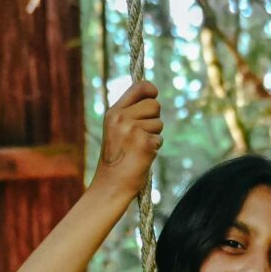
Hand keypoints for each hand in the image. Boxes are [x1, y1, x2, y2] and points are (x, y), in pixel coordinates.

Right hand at [93, 80, 161, 197]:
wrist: (111, 185)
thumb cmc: (116, 159)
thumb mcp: (116, 130)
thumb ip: (130, 113)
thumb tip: (153, 98)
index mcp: (113, 112)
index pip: (139, 86)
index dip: (151, 89)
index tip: (154, 94)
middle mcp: (121, 118)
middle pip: (154, 104)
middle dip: (154, 118)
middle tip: (141, 135)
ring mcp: (132, 130)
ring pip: (159, 123)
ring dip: (153, 136)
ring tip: (137, 148)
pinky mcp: (144, 143)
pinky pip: (159, 139)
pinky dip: (154, 149)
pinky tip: (141, 157)